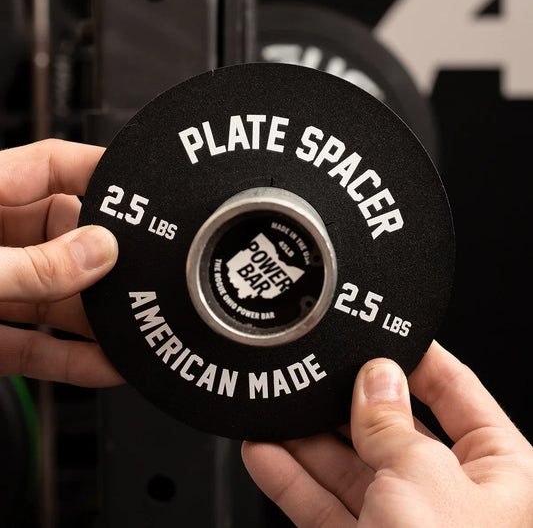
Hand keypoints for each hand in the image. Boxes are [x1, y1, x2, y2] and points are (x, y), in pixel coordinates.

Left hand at [0, 139, 122, 386]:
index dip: (103, 172)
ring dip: (96, 319)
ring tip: (133, 329)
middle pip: (67, 238)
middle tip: (140, 276)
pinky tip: (106, 365)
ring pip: (58, 297)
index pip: (53, 166)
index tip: (146, 187)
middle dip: (107, 262)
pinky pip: (38, 346)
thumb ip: (30, 265)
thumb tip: (97, 253)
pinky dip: (72, 359)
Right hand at [242, 341, 532, 526]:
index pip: (455, 391)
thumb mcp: (424, 480)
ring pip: (351, 467)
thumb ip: (393, 423)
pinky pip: (325, 506)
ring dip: (308, 439)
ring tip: (276, 406)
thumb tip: (377, 375)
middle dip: (346, 400)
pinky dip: (292, 480)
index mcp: (502, 471)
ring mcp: (406, 525)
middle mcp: (455, 496)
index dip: (415, 359)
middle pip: (391, 427)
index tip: (380, 333)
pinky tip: (265, 451)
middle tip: (313, 372)